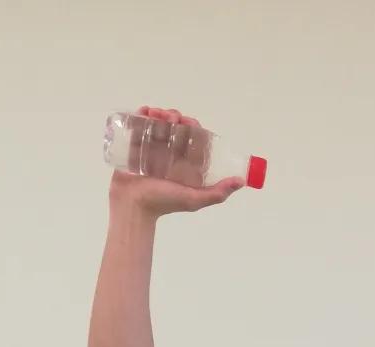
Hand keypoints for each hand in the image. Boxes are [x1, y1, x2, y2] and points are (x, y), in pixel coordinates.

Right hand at [109, 106, 243, 217]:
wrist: (133, 206)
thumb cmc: (163, 203)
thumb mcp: (194, 199)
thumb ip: (217, 193)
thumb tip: (241, 181)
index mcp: (183, 162)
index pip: (192, 136)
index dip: (192, 125)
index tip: (189, 122)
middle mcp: (168, 153)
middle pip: (174, 126)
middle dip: (174, 115)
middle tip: (172, 118)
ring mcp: (150, 148)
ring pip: (158, 122)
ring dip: (160, 113)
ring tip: (157, 115)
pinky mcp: (133, 145)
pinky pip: (139, 124)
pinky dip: (142, 114)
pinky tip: (146, 113)